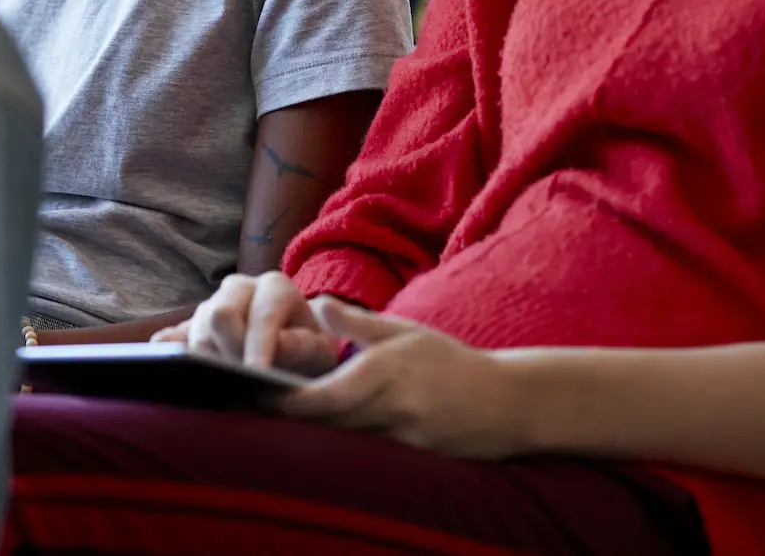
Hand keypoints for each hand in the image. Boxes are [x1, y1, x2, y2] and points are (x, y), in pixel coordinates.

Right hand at [151, 271, 340, 377]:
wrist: (297, 349)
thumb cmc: (310, 351)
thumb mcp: (319, 350)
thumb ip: (302, 346)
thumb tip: (277, 347)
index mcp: (274, 287)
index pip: (262, 314)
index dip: (259, 345)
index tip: (257, 373)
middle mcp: (240, 287)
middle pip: (220, 313)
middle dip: (229, 351)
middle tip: (240, 382)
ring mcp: (212, 304)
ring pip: (197, 328)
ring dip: (206, 360)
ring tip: (219, 387)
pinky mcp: (192, 324)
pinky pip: (173, 336)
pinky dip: (170, 352)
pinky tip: (168, 367)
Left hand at [279, 297, 531, 459]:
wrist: (505, 402)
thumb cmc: (449, 361)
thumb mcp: (405, 331)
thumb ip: (358, 323)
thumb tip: (316, 305)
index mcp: (387, 370)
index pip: (328, 395)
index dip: (291, 402)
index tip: (262, 396)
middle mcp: (394, 407)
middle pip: (330, 422)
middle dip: (295, 419)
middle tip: (260, 407)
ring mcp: (405, 438)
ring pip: (346, 440)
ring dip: (317, 432)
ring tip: (287, 419)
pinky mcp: (414, 460)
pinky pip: (369, 453)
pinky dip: (346, 444)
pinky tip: (329, 434)